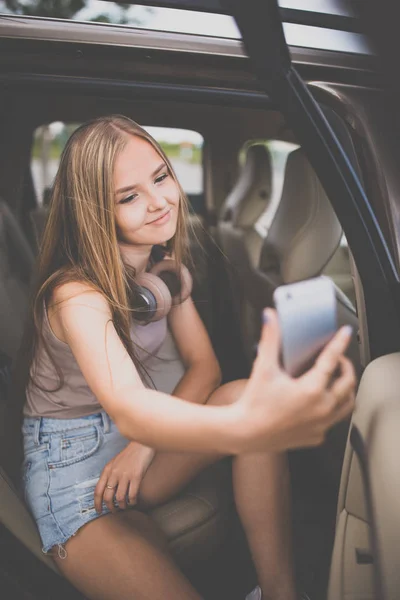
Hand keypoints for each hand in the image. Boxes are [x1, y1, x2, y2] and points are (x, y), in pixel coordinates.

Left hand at [94, 442, 154, 512]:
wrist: (142, 444)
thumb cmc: (130, 453)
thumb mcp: (115, 462)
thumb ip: (110, 474)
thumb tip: (107, 490)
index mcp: (107, 470)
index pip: (98, 490)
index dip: (97, 503)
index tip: (98, 511)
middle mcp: (114, 473)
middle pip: (107, 497)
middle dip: (110, 507)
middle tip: (113, 511)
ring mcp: (125, 475)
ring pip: (119, 498)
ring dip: (122, 506)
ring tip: (124, 507)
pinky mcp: (136, 476)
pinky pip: (132, 495)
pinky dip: (132, 501)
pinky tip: (133, 501)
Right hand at [238, 309, 355, 451]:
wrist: (244, 433)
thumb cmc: (254, 403)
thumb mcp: (263, 368)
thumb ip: (270, 340)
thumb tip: (270, 318)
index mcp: (311, 390)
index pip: (332, 359)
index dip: (339, 343)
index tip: (344, 334)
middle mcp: (321, 408)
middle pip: (348, 383)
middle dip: (346, 367)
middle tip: (338, 359)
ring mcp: (321, 424)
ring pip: (347, 405)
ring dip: (346, 390)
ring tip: (338, 380)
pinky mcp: (316, 436)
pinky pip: (333, 421)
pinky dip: (333, 409)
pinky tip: (322, 402)